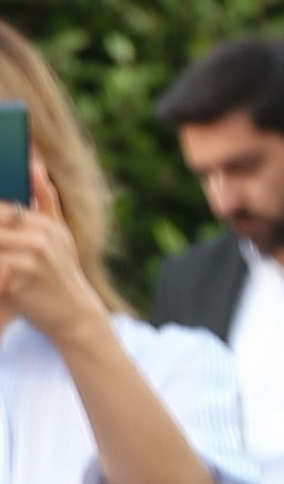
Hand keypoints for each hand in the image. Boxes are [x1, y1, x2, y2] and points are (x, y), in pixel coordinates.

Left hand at [0, 166, 110, 352]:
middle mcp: (42, 238)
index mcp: (46, 225)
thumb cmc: (60, 275)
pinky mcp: (23, 278)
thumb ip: (45, 201)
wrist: (76, 317)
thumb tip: (35, 165)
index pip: (4, 210)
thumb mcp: (58, 236)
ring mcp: (34, 258)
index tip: (0, 236)